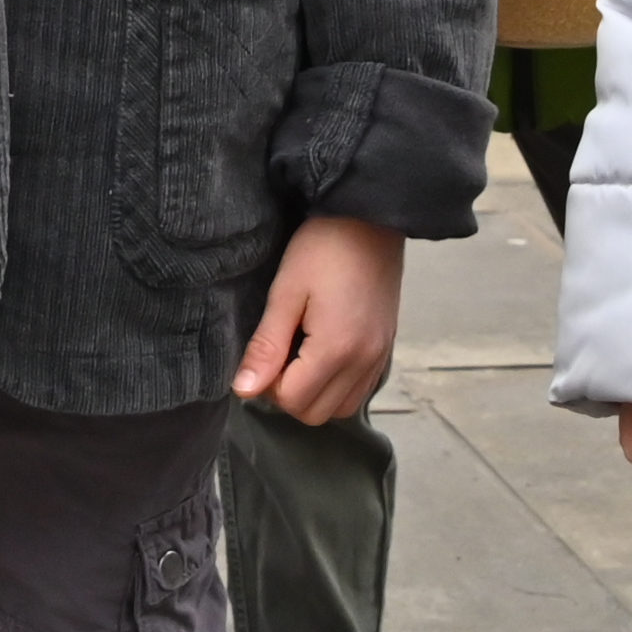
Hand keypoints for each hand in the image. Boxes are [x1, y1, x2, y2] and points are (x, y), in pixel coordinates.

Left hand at [234, 212, 403, 422]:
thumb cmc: (323, 247)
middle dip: (289, 394)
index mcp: (337, 349)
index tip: (264, 351)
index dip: (268, 384)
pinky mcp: (386, 349)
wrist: (371, 217)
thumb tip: (244, 391)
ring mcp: (379, 358)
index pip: (293, 401)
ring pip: (339, 408)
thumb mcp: (286, 292)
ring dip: (314, 393)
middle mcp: (364, 362)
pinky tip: (322, 352)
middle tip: (279, 352)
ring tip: (300, 352)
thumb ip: (266, 346)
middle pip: (316, 414)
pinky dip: (337, 385)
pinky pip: (359, 390)